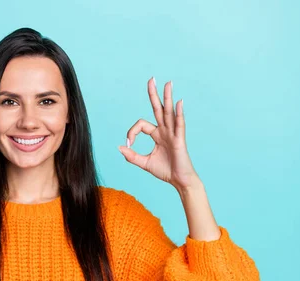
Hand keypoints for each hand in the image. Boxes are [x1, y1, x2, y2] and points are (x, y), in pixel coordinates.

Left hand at [118, 77, 199, 191]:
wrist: (179, 181)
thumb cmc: (165, 171)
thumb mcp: (144, 163)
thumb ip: (131, 156)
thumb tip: (120, 147)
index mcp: (157, 135)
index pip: (141, 125)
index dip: (132, 132)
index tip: (129, 145)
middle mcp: (165, 131)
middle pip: (158, 109)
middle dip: (154, 94)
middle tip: (152, 79)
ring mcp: (173, 134)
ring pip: (169, 112)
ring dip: (168, 97)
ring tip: (168, 83)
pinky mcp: (179, 140)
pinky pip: (179, 124)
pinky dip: (178, 114)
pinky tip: (179, 103)